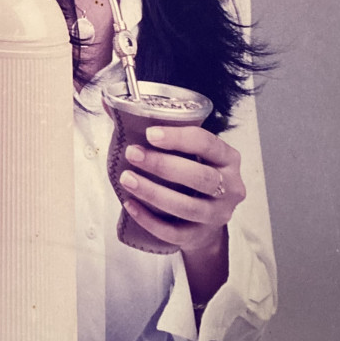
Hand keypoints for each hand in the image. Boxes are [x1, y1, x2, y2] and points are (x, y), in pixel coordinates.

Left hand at [119, 124, 243, 299]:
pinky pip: (174, 232)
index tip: (150, 133)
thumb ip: (155, 128)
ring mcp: (217, 215)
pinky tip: (130, 205)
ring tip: (127, 179)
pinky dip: (150, 220)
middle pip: (200, 177)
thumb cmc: (191, 177)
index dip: (179, 138)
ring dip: (154, 192)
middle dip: (163, 165)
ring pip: (187, 207)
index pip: (208, 143)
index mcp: (228, 158)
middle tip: (133, 153)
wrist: (205, 222)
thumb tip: (109, 103)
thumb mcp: (187, 152)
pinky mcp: (199, 236)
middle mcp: (230, 187)